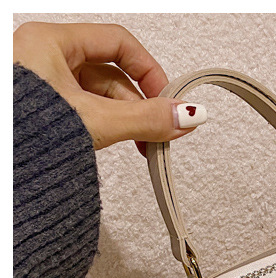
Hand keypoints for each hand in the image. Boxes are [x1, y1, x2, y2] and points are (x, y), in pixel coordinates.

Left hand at [13, 22, 205, 154]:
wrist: (1, 170)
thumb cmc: (24, 134)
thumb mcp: (98, 122)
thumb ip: (147, 119)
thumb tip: (188, 116)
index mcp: (50, 42)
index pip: (118, 43)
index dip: (148, 70)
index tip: (167, 100)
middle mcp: (44, 58)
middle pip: (112, 75)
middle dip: (140, 106)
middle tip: (160, 133)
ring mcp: (43, 85)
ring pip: (101, 96)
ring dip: (127, 121)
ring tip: (140, 146)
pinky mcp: (45, 111)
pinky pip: (87, 111)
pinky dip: (108, 127)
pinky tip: (117, 145)